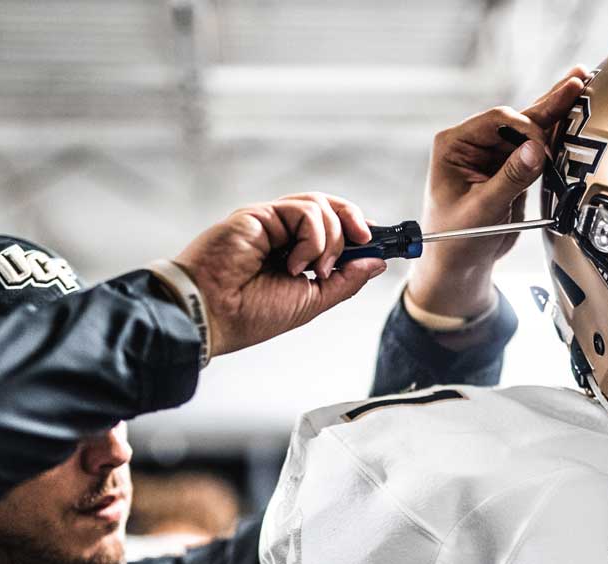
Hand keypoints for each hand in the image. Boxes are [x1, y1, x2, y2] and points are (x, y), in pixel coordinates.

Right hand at [171, 192, 385, 355]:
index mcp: (297, 254)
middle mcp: (286, 234)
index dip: (365, 233)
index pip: (338, 231)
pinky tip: (296, 262)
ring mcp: (273, 222)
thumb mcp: (312, 301)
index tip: (392, 244)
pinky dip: (312, 237)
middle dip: (358, 224)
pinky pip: (305, 210)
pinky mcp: (260, 214)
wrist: (215, 314)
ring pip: (322, 206)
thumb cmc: (251, 314)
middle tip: (367, 244)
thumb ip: (344, 280)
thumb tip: (376, 262)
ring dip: (331, 240)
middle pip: (334, 209)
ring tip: (315, 268)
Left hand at [406, 66, 590, 318]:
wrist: (460, 264)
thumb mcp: (481, 210)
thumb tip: (534, 150)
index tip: (542, 152)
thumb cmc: (455, 240)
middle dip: (547, 103)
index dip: (525, 130)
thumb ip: (509, 179)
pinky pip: (537, 148)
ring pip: (531, 129)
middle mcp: (474, 144)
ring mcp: (494, 155)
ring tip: (579, 86)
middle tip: (577, 81)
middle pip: (517, 118)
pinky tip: (572, 114)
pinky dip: (556, 135)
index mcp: (454, 145)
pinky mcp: (512, 169)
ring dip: (556, 113)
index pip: (497, 121)